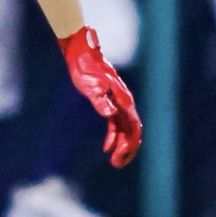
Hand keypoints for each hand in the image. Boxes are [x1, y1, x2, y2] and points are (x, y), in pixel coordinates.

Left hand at [59, 27, 141, 168]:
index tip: (117, 157)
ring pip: (126, 129)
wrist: (82, 53)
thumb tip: (110, 114)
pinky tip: (106, 147)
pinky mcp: (111, 101)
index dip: (128, 144)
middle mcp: (125, 103)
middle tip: (116, 164)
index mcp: (123, 100)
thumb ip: (100, 100)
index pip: (132, 127)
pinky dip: (113, 136)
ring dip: (122, 145)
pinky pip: (116, 124)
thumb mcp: (90, 85)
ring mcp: (119, 102)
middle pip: (133, 131)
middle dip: (128, 149)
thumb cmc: (86, 68)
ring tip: (114, 161)